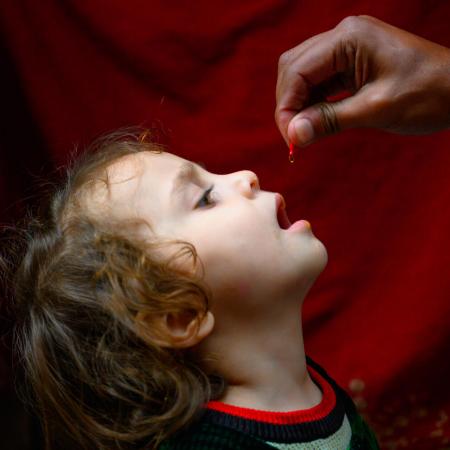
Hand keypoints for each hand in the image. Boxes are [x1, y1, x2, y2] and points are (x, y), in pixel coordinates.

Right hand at [275, 15, 449, 146]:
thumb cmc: (428, 94)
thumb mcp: (376, 109)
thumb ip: (330, 120)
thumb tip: (293, 135)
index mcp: (349, 38)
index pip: (297, 70)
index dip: (286, 106)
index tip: (290, 138)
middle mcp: (343, 37)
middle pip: (294, 68)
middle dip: (288, 104)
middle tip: (295, 137)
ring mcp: (347, 49)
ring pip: (303, 76)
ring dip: (299, 105)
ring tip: (305, 133)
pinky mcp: (352, 63)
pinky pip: (320, 82)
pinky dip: (313, 104)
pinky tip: (316, 122)